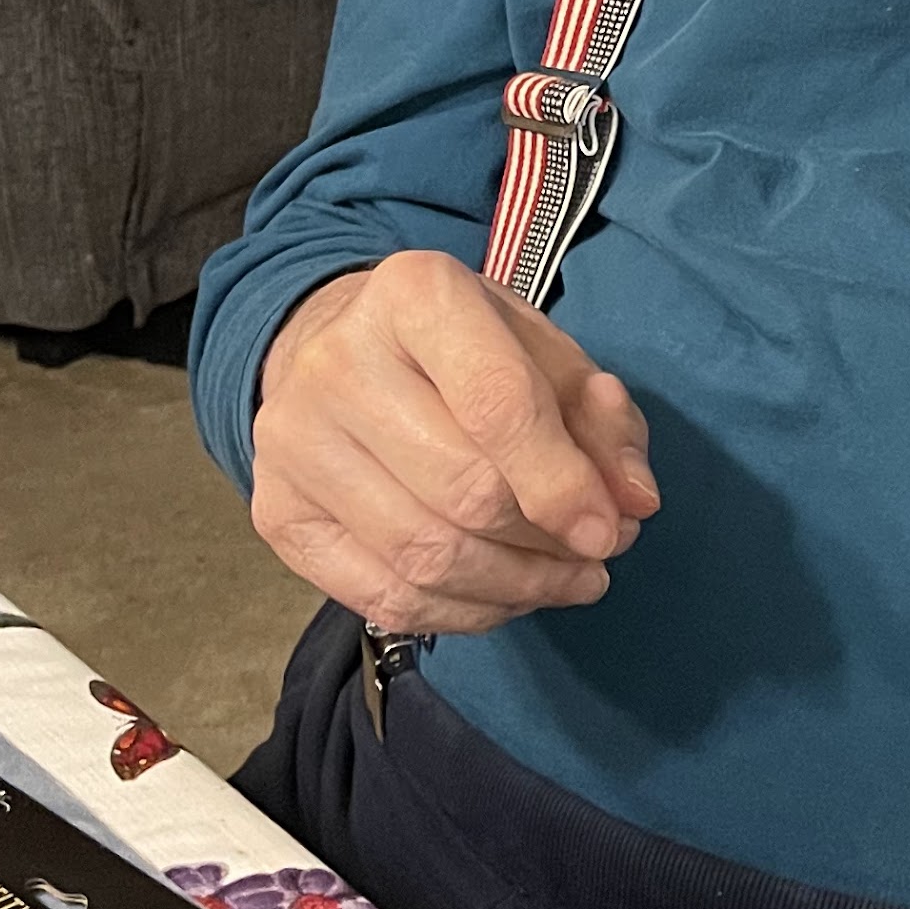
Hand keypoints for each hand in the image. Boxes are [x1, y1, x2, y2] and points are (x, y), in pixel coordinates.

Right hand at [250, 251, 658, 636]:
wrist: (331, 345)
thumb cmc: (457, 348)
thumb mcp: (540, 349)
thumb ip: (600, 417)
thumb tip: (633, 499)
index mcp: (415, 295)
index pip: (497, 404)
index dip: (563, 483)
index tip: (612, 531)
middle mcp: (337, 362)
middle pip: (464, 492)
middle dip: (547, 542)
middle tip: (598, 556)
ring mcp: (292, 442)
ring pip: (423, 557)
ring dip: (515, 588)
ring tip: (566, 581)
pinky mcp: (276, 512)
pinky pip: (382, 597)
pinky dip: (460, 613)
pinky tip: (505, 598)